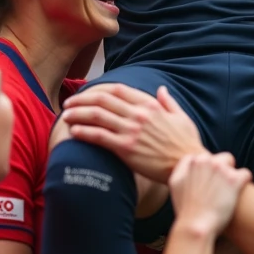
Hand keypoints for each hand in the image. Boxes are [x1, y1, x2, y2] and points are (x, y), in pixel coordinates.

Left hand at [62, 83, 203, 182]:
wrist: (188, 165)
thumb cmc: (186, 144)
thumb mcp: (182, 117)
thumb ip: (169, 102)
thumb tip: (162, 89)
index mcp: (150, 105)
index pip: (118, 90)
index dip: (99, 89)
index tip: (87, 92)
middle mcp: (138, 114)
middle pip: (103, 99)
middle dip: (82, 99)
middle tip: (68, 103)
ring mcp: (131, 130)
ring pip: (97, 116)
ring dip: (77, 114)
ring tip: (65, 116)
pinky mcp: (126, 148)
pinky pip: (99, 136)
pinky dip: (83, 132)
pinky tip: (72, 132)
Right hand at [169, 152, 251, 236]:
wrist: (196, 227)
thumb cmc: (185, 210)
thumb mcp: (175, 185)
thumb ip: (182, 168)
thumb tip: (191, 161)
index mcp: (192, 162)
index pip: (204, 157)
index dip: (207, 170)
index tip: (207, 182)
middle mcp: (206, 161)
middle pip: (218, 157)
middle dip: (220, 169)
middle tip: (218, 187)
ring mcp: (221, 169)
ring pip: (231, 162)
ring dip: (230, 174)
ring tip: (227, 190)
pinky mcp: (234, 180)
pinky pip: (246, 173)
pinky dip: (244, 181)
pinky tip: (239, 191)